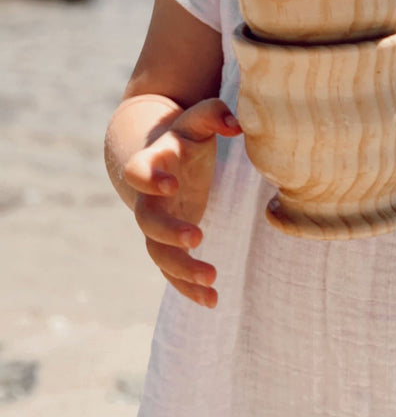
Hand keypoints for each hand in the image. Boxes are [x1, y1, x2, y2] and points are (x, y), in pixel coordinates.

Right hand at [123, 98, 241, 306]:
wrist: (164, 156)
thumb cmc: (187, 137)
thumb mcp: (199, 120)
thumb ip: (214, 115)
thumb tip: (236, 124)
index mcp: (154, 163)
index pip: (139, 171)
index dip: (149, 179)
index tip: (172, 184)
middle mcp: (151, 198)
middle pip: (148, 221)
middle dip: (169, 232)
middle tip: (196, 237)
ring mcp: (158, 224)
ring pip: (158, 254)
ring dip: (182, 269)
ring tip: (213, 279)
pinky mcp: (169, 244)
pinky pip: (171, 271)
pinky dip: (188, 288)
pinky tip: (212, 301)